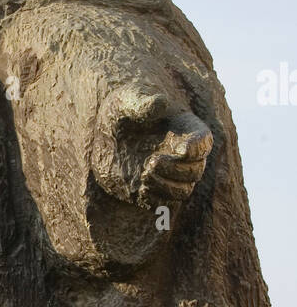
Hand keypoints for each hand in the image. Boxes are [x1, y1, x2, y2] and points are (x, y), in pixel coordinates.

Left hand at [93, 86, 212, 209]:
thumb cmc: (120, 111)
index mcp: (184, 130)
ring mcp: (170, 175)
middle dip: (176, 170)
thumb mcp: (126, 101)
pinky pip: (164, 204)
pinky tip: (139, 187)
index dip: (196, 149)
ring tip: (144, 175)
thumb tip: (160, 103)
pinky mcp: (154, 190)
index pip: (204, 142)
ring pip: (184, 191)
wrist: (103, 135)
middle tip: (151, 162)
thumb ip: (142, 103)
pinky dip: (154, 199)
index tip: (180, 150)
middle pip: (196, 171)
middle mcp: (182, 155)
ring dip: (166, 187)